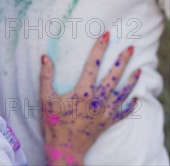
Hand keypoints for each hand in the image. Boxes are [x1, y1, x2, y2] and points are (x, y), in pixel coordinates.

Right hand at [40, 32, 139, 164]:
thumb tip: (45, 57)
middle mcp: (97, 100)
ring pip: (123, 93)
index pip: (93, 64)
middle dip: (123, 60)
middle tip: (130, 47)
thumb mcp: (46, 98)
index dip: (100, 48)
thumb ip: (46, 76)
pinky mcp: (107, 122)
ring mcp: (105, 112)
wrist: (64, 149)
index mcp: (83, 92)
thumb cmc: (54, 123)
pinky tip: (136, 98)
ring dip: (131, 80)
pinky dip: (130, 105)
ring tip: (138, 69)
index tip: (106, 34)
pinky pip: (123, 113)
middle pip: (114, 76)